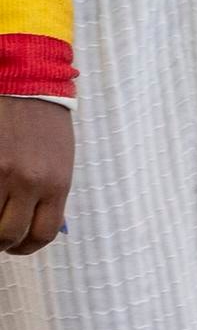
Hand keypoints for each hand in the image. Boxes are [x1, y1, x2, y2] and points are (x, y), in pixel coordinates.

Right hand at [0, 96, 70, 255]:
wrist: (25, 82)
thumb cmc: (45, 121)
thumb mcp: (59, 160)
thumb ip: (47, 192)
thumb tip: (33, 222)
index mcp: (56, 184)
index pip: (42, 234)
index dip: (25, 247)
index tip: (16, 247)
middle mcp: (28, 182)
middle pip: (8, 234)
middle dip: (0, 242)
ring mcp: (1, 173)